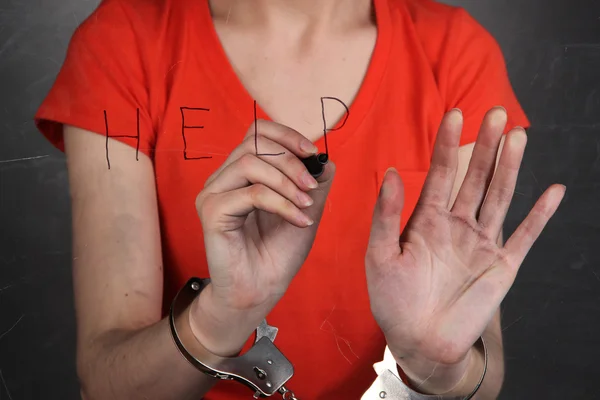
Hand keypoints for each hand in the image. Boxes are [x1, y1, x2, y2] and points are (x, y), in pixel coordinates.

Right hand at [190, 120, 334, 355]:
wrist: (262, 289)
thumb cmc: (278, 252)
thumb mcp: (306, 210)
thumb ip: (314, 183)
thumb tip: (326, 159)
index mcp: (242, 172)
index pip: (257, 132)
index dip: (286, 135)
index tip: (312, 153)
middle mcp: (223, 178)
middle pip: (254, 143)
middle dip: (290, 161)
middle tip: (311, 187)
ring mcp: (214, 193)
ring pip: (250, 163)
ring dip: (287, 182)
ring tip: (306, 206)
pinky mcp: (212, 211)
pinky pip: (252, 193)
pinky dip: (282, 204)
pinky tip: (299, 219)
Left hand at [365, 108, 564, 392]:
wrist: (418, 340)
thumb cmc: (392, 299)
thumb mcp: (380, 256)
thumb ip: (387, 216)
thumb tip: (391, 172)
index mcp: (426, 220)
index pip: (440, 174)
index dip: (448, 145)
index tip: (455, 115)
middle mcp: (456, 225)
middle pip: (474, 178)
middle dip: (484, 146)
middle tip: (496, 113)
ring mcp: (480, 243)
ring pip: (499, 197)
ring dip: (509, 168)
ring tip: (518, 137)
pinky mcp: (501, 266)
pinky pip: (524, 236)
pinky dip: (540, 216)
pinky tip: (554, 192)